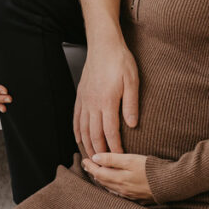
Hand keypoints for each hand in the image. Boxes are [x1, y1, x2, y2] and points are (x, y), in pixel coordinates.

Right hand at [73, 39, 138, 157]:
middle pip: (95, 134)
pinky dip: (77, 130)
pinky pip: (76, 117)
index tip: (120, 156)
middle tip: (104, 164)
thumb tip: (132, 125)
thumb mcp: (132, 81)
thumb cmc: (119, 60)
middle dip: (100, 152)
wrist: (103, 44)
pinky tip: (79, 138)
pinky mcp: (80, 95)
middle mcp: (93, 103)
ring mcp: (85, 100)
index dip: (115, 147)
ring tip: (92, 157)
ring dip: (87, 145)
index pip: (110, 132)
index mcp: (107, 102)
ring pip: (83, 129)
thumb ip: (131, 104)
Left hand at [82, 152, 152, 200]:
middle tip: (87, 165)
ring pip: (110, 188)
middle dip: (93, 172)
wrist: (170, 183)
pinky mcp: (137, 197)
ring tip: (96, 173)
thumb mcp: (131, 159)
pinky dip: (111, 186)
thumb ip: (112, 159)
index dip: (90, 166)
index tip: (85, 159)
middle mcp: (122, 189)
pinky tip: (112, 184)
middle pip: (103, 181)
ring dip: (101, 180)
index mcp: (119, 179)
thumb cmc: (151, 168)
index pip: (99, 173)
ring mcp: (129, 194)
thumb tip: (95, 158)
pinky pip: (118, 192)